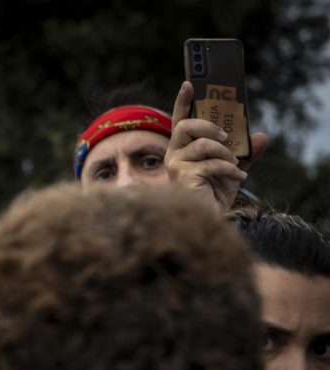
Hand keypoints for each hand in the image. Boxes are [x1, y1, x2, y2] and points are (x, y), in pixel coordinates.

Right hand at [165, 80, 268, 212]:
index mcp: (182, 149)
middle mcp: (174, 155)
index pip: (179, 120)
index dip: (183, 101)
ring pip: (202, 144)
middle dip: (208, 126)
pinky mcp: (183, 177)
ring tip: (236, 163)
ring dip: (225, 152)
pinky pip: (211, 163)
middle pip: (186, 126)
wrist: (209, 219)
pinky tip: (238, 178)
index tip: (189, 83)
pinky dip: (230, 169)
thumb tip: (262, 136)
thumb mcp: (233, 168)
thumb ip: (246, 152)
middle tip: (227, 137)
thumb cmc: (214, 194)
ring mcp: (176, 166)